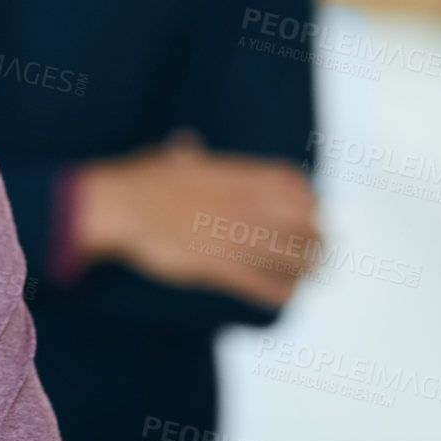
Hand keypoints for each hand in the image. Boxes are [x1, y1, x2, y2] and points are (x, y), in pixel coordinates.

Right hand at [71, 129, 319, 305]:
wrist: (121, 207)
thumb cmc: (142, 182)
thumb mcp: (170, 161)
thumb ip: (187, 155)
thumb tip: (186, 144)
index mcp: (237, 177)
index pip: (295, 186)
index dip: (311, 201)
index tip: (313, 212)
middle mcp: (245, 205)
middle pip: (306, 222)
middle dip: (317, 238)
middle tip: (320, 251)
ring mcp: (234, 236)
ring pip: (292, 256)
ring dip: (307, 268)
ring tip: (311, 276)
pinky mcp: (219, 266)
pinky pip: (263, 284)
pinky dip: (280, 292)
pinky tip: (286, 296)